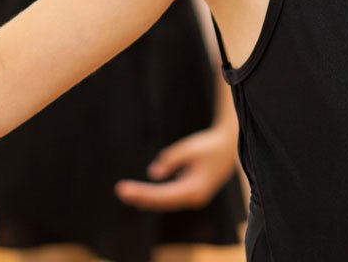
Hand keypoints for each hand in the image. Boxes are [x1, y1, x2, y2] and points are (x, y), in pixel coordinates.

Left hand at [114, 125, 238, 210]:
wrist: (228, 148)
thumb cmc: (208, 145)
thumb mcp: (189, 148)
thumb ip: (171, 160)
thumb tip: (153, 174)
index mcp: (194, 189)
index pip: (163, 195)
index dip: (143, 193)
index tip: (124, 189)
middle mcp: (194, 198)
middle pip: (162, 201)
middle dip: (141, 196)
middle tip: (119, 190)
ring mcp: (193, 197)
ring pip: (165, 201)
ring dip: (146, 198)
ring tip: (125, 193)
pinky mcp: (190, 192)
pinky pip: (169, 197)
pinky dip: (155, 197)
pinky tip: (140, 199)